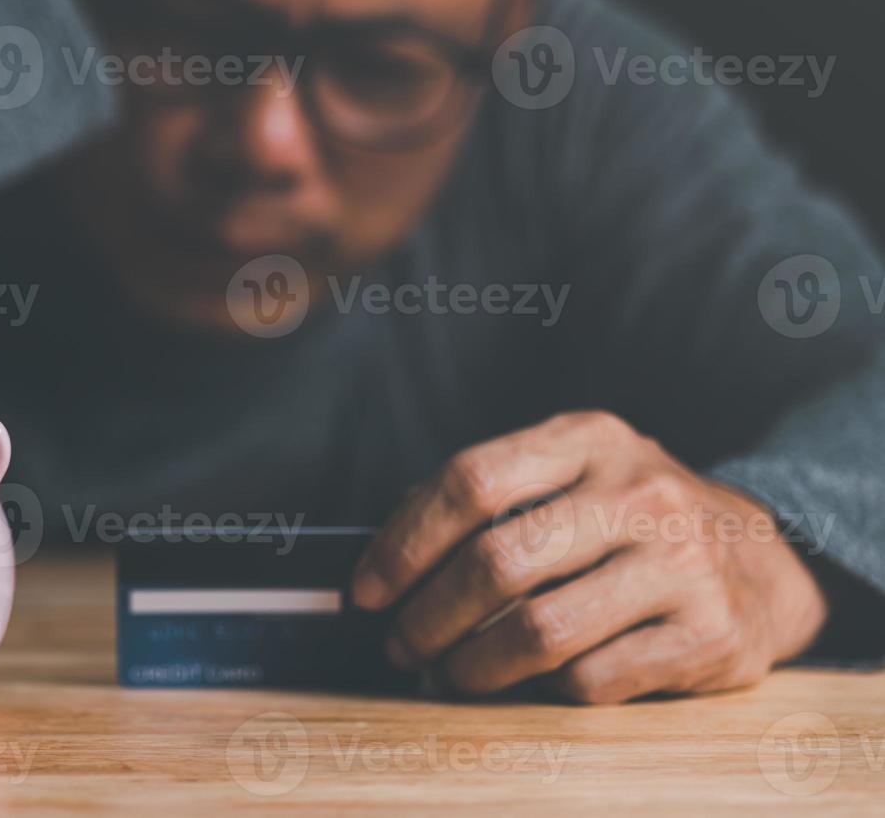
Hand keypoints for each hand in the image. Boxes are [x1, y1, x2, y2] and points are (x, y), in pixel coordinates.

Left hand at [352, 412, 829, 702]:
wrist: (762, 562)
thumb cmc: (630, 520)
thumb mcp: (571, 475)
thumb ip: (486, 499)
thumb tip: (384, 561)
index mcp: (589, 439)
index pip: (471, 481)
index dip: (404, 543)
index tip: (368, 589)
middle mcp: (639, 492)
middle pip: (497, 560)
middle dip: (428, 617)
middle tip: (401, 645)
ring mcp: (680, 563)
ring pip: (540, 631)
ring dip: (472, 666)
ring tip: (448, 674)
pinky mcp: (708, 634)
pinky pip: (592, 678)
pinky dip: (541, 691)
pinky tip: (526, 684)